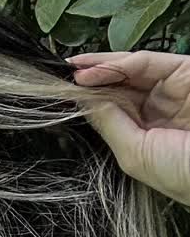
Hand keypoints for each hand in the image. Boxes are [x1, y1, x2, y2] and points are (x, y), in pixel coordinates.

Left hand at [66, 49, 189, 207]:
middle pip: (118, 87)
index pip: (112, 109)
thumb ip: (109, 125)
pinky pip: (147, 62)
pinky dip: (118, 63)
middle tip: (61, 75)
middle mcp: (158, 110)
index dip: (88, 99)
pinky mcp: (184, 72)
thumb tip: (83, 101)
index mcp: (147, 135)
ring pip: (129, 71)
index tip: (59, 94)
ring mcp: (171, 90)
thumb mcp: (134, 153)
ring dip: (98, 68)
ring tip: (73, 72)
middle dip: (89, 80)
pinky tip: (93, 71)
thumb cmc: (183, 174)